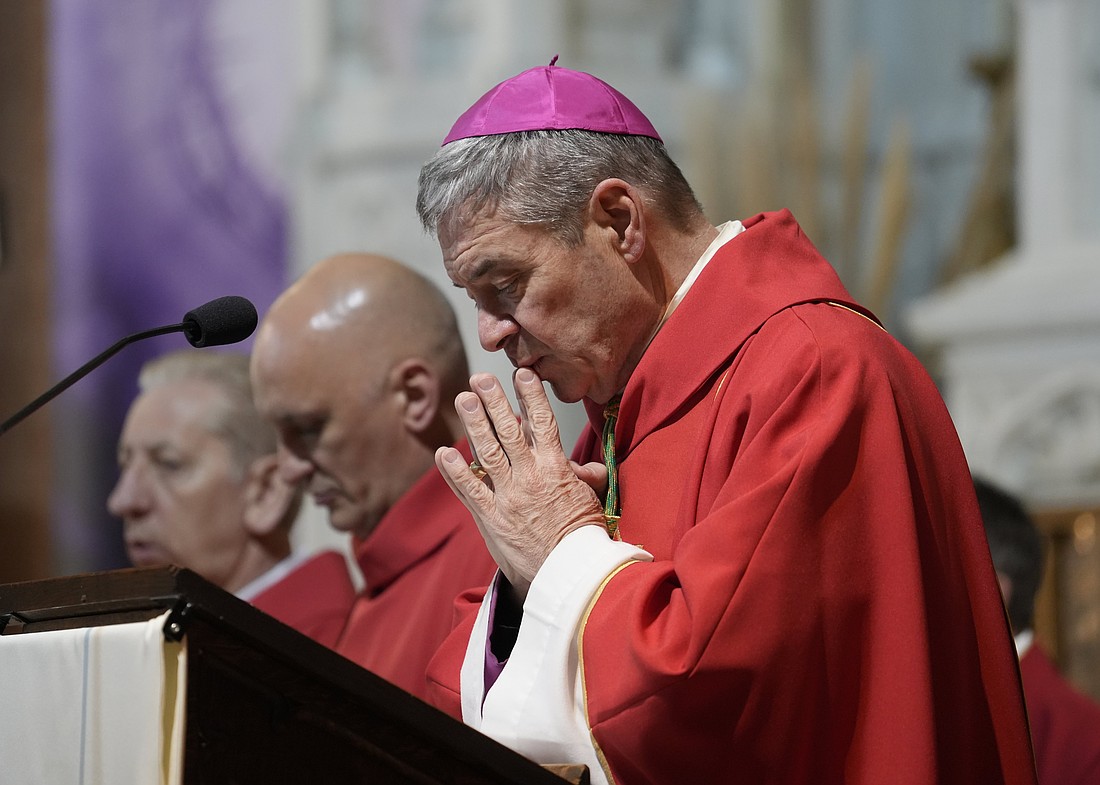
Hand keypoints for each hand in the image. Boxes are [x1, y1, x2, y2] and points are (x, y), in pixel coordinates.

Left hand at [435, 368, 606, 601]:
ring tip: (462, 398)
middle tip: (480, 378)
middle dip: (494, 401)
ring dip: (473, 423)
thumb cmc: (582, 538)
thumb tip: (589, 467)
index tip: (521, 373)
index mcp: (556, 470)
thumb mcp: (589, 501)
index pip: (542, 424)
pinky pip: (469, 490)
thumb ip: (583, 479)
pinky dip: (455, 470)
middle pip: (508, 431)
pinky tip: (443, 452)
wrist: (568, 575)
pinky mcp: (491, 518)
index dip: (530, 396)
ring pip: (487, 452)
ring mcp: (508, 497)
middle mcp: (530, 477)